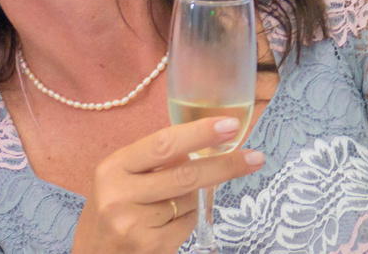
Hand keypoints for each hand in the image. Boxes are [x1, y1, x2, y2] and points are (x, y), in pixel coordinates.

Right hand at [71, 117, 262, 253]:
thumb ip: (154, 161)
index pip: (164, 144)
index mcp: (113, 167)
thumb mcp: (121, 178)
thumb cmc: (112, 211)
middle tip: (254, 157)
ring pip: (190, 200)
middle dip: (225, 165)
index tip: (231, 125)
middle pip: (186, 174)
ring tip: (167, 206)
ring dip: (193, 199)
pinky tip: (164, 226)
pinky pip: (187, 224)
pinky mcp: (149, 246)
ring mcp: (134, 223)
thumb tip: (206, 142)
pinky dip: (186, 220)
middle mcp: (119, 194)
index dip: (200, 132)